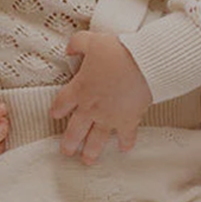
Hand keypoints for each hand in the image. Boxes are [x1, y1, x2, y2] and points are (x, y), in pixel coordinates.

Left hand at [49, 31, 152, 164]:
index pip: (61, 104)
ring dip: (91, 152)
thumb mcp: (93, 40)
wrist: (144, 63)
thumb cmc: (118, 51)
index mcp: (79, 89)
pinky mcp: (128, 120)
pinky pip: (126, 136)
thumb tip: (69, 48)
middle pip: (75, 130)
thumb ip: (78, 43)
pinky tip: (124, 149)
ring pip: (96, 140)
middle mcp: (91, 107)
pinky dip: (126, 143)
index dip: (57, 109)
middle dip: (69, 143)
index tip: (56, 114)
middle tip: (66, 151)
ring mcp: (109, 117)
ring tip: (87, 160)